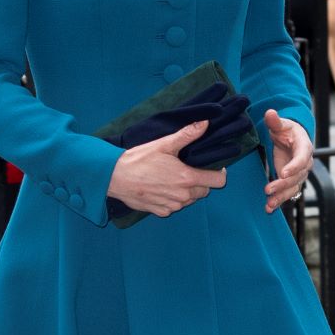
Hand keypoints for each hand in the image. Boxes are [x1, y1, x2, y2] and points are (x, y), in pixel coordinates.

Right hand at [106, 120, 226, 217]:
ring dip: (187, 191)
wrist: (115, 177)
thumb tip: (205, 123)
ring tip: (173, 178)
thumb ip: (188, 134)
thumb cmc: (140, 159)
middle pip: (204, 191)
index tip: (215, 168)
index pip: (218, 181)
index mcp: (187, 178)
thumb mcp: (165, 144)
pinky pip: (175, 207)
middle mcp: (182, 195)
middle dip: (201, 182)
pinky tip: (162, 188)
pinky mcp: (160, 212)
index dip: (220, 174)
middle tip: (188, 170)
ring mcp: (171, 205)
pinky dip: (173, 199)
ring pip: (190, 200)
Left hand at [264, 109, 312, 212]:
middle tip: (268, 189)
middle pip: (297, 176)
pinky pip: (288, 193)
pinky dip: (279, 201)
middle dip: (283, 184)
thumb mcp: (281, 124)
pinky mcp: (292, 181)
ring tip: (269, 203)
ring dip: (282, 197)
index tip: (282, 173)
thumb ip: (275, 121)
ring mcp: (299, 174)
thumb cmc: (287, 131)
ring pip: (293, 188)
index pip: (302, 158)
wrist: (290, 139)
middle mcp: (305, 163)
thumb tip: (270, 113)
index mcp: (304, 147)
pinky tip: (269, 208)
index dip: (294, 166)